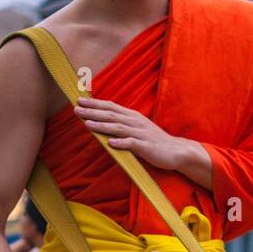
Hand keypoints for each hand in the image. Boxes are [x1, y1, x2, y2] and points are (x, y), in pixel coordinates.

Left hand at [73, 96, 190, 169]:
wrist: (176, 151)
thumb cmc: (153, 141)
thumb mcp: (136, 128)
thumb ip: (121, 124)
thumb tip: (103, 121)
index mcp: (132, 116)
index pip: (110, 107)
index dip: (95, 103)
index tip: (79, 100)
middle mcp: (135, 122)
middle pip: (111, 114)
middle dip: (93, 111)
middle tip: (76, 109)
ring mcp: (140, 133)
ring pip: (118, 128)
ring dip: (102, 125)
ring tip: (87, 124)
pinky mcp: (146, 146)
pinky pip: (131, 144)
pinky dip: (120, 143)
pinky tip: (109, 143)